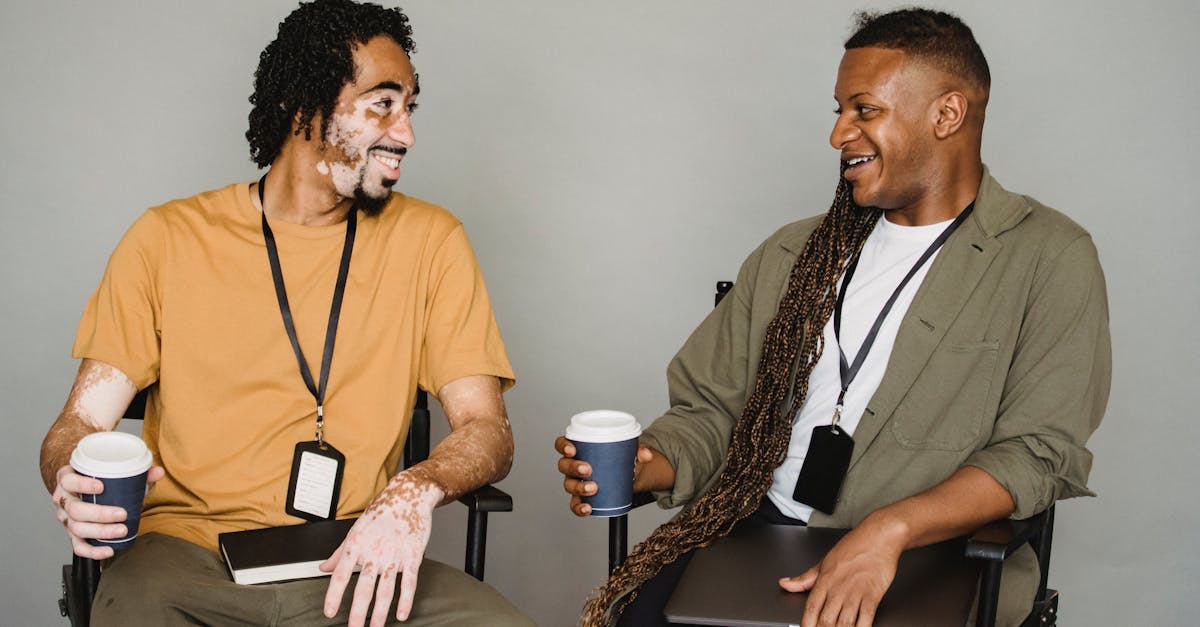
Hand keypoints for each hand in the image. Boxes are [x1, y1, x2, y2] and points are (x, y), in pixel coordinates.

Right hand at [52, 464, 164, 559]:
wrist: (81, 487)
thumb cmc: (96, 478)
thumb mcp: (108, 470)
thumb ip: (134, 470)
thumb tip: (158, 472)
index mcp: (67, 479)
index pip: (68, 481)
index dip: (82, 485)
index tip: (101, 487)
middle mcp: (63, 500)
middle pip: (75, 509)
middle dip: (100, 513)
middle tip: (122, 514)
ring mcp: (66, 518)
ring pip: (77, 528)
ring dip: (101, 531)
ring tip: (122, 530)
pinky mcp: (72, 534)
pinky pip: (78, 546)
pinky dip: (92, 551)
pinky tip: (109, 550)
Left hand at [321, 472, 443, 626]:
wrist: (408, 496)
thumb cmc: (381, 513)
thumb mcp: (355, 530)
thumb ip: (338, 553)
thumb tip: (323, 568)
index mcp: (356, 545)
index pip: (341, 575)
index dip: (334, 595)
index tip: (330, 613)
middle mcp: (373, 551)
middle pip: (364, 587)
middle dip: (358, 613)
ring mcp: (394, 555)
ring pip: (385, 589)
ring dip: (379, 612)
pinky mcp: (412, 556)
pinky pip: (408, 582)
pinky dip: (405, 600)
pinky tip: (401, 614)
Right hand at [555, 436, 653, 516]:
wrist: (624, 475)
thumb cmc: (618, 458)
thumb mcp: (628, 450)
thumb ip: (638, 450)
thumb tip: (646, 455)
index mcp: (578, 449)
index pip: (562, 444)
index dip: (563, 446)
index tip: (572, 449)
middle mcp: (572, 466)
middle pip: (564, 466)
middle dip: (573, 468)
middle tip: (588, 469)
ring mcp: (575, 482)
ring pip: (568, 485)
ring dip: (579, 488)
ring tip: (594, 488)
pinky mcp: (581, 497)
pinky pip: (575, 504)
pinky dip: (579, 508)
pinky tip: (588, 508)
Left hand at [778, 518, 905, 626]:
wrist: (878, 537)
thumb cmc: (853, 547)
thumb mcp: (824, 561)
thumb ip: (804, 578)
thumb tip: (785, 584)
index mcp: (824, 581)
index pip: (810, 609)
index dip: (807, 625)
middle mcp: (838, 588)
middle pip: (826, 621)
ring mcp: (856, 593)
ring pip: (844, 623)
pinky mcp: (873, 595)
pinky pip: (866, 619)